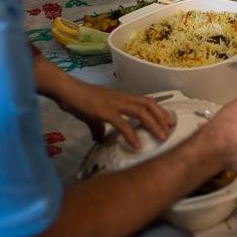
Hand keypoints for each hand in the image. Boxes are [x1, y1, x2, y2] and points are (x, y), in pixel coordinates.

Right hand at [54, 80, 172, 150]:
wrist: (66, 91)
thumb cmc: (79, 100)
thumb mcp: (93, 115)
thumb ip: (99, 125)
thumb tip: (99, 137)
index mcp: (122, 97)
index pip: (147, 101)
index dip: (160, 111)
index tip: (169, 122)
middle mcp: (122, 98)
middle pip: (149, 105)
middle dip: (162, 117)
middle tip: (170, 131)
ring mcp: (114, 104)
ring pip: (141, 111)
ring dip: (153, 124)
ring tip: (161, 137)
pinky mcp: (104, 112)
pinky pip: (122, 124)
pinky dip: (131, 135)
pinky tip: (136, 146)